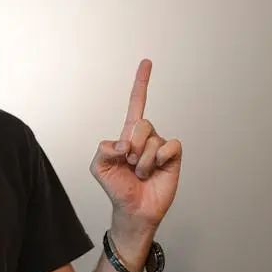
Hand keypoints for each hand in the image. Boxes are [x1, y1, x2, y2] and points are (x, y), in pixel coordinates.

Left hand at [89, 59, 181, 230]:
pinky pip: (170, 147)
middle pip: (142, 123)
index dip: (141, 83)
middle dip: (133, 145)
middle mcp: (146, 136)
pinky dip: (160, 159)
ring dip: (143, 161)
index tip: (147, 63)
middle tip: (129, 163)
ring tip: (141, 173)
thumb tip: (124, 143)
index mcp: (128, 134)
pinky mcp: (173, 157)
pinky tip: (156, 169)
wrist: (133, 209)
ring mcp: (160, 146)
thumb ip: (103, 149)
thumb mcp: (99, 167)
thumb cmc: (117, 187)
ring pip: (153, 140)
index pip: (136, 103)